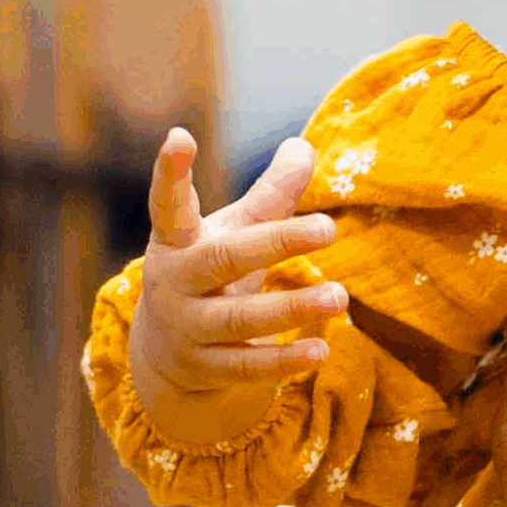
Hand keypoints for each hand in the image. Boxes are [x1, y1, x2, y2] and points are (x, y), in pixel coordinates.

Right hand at [127, 128, 348, 435]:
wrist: (166, 351)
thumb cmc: (211, 271)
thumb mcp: (233, 231)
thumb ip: (270, 195)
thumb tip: (304, 146)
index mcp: (177, 240)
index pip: (170, 204)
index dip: (171, 172)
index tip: (179, 137)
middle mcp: (175, 282)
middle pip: (225, 258)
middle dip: (276, 243)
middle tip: (329, 228)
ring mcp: (187, 328)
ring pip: (240, 318)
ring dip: (292, 308)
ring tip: (340, 297)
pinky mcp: (205, 368)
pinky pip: (246, 366)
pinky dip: (284, 360)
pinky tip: (321, 350)